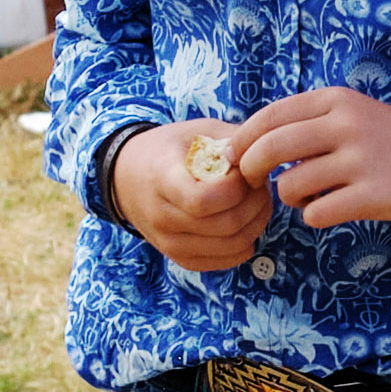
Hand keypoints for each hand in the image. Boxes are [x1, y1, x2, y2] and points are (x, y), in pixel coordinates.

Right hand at [113, 119, 268, 270]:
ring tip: (256, 199)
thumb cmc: (168, 150)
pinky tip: (246, 220)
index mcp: (162, 179)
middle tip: (260, 184)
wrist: (128, 179)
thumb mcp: (196, 131)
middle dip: (256, 202)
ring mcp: (169, 243)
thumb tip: (262, 153)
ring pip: (233, 245)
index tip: (243, 169)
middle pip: (227, 224)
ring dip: (257, 221)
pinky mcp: (181, 258)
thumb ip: (231, 138)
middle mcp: (162, 218)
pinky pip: (227, 260)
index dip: (237, 186)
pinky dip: (246, 242)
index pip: (203, 200)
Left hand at [229, 86, 390, 229]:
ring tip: (309, 195)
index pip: (269, 116)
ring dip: (289, 197)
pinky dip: (314, 216)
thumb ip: (306, 121)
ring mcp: (359, 161)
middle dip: (249, 170)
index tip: (233, 156)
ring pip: (289, 187)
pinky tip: (328, 209)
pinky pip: (316, 213)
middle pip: (270, 150)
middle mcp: (346, 126)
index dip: (242, 139)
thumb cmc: (387, 140)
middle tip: (253, 182)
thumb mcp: (351, 111)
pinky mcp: (370, 196)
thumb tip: (248, 143)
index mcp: (336, 101)